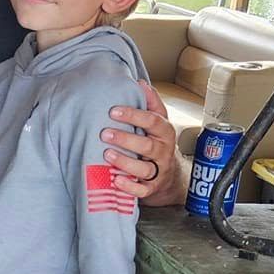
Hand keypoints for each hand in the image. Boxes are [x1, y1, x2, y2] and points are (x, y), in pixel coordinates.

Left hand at [103, 81, 183, 204]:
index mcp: (165, 132)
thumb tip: (140, 82)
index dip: (133, 115)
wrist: (169, 175)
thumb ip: (150, 103)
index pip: (152, 121)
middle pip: (147, 146)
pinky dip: (129, 187)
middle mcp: (163, 152)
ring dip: (125, 162)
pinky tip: (115, 181)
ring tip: (107, 154)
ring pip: (144, 169)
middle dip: (126, 139)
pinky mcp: (151, 188)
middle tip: (104, 133)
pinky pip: (141, 190)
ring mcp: (158, 172)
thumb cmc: (157, 142)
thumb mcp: (158, 121)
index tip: (113, 111)